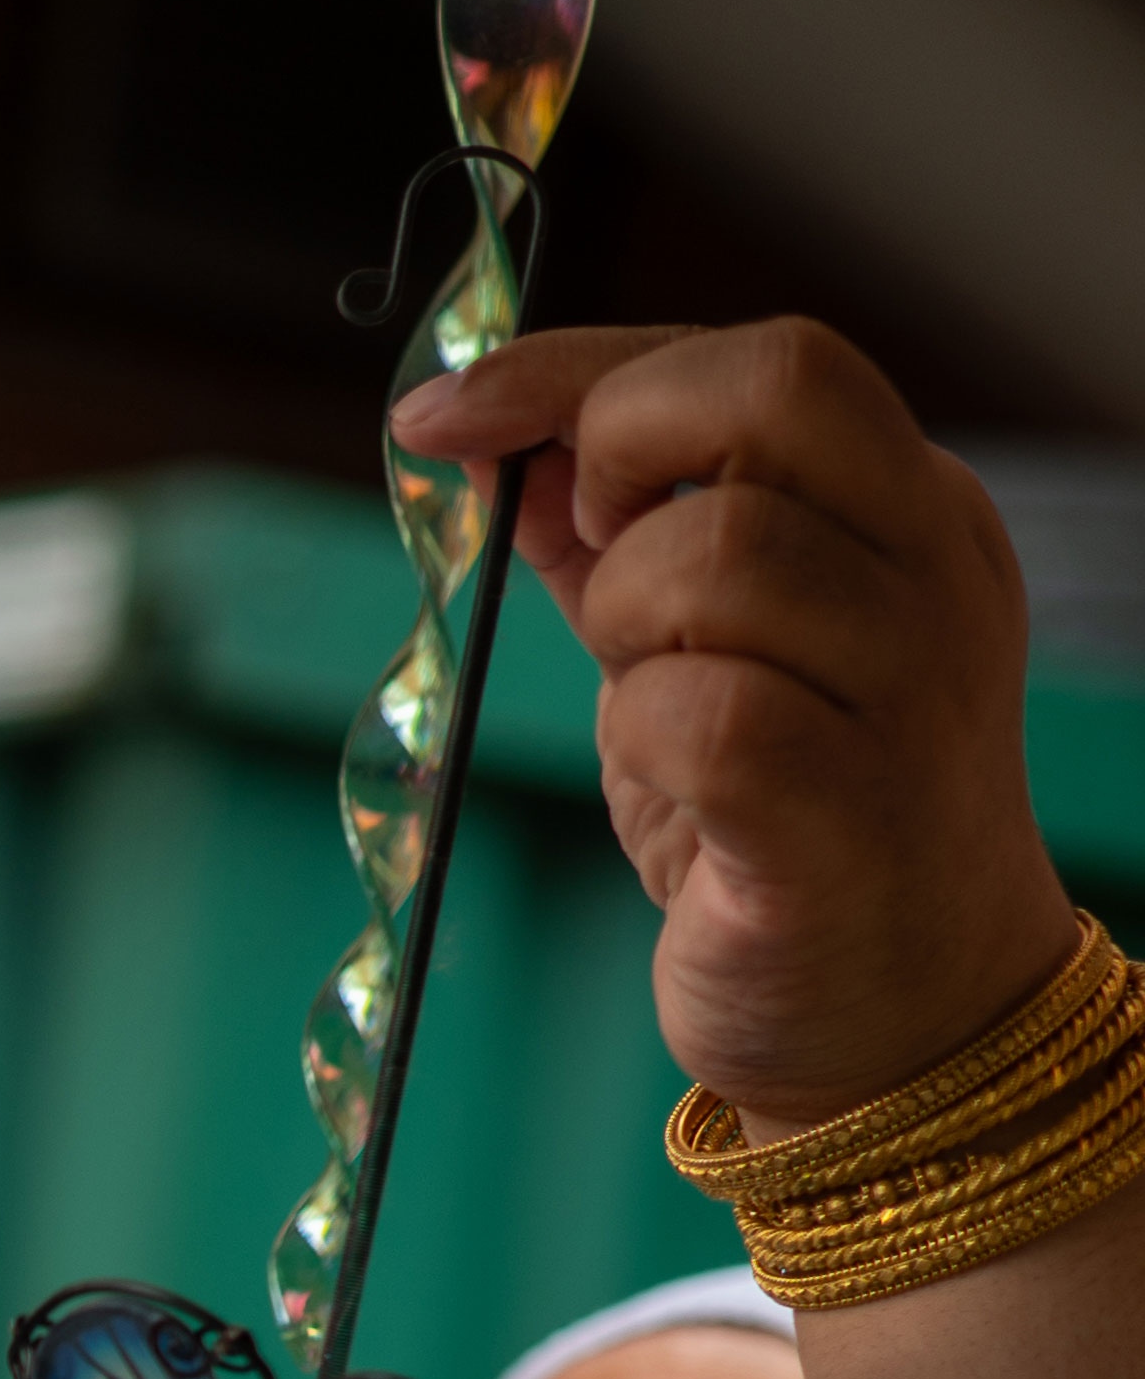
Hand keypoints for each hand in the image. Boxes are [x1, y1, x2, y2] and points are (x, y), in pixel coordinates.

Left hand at [396, 321, 1081, 1128]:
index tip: (442, 412)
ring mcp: (912, 688)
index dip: (579, 366)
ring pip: (714, 552)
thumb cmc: (789, 825)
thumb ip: (620, 543)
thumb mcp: (702, 653)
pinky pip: (698, 711)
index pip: (767, 360)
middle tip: (584, 557)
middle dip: (617, 452)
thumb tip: (496, 443)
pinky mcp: (849, 810)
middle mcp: (936, 576)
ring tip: (651, 703)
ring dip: (623, 621)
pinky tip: (673, 791)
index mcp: (913, 514)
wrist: (904, 1018)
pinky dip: (639, 737)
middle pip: (766, 397)